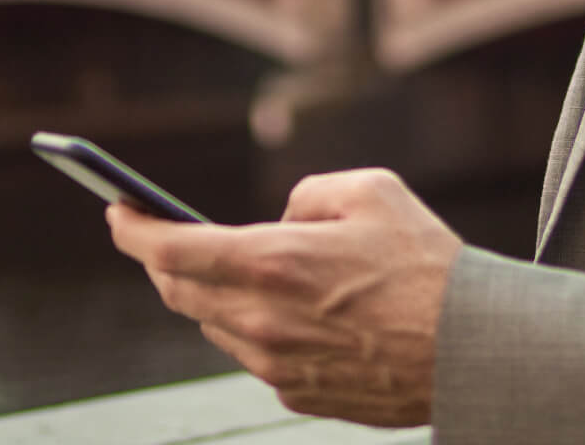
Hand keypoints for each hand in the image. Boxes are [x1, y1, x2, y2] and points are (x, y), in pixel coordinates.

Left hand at [107, 168, 461, 425]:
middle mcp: (262, 319)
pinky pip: (254, 354)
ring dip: (213, 294)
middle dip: (162, 260)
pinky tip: (291, 308)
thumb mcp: (373, 189)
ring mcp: (275, 364)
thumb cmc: (424, 261)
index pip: (173, 249)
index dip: (135, 229)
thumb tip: (281, 219)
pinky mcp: (295, 394)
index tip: (117, 212)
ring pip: (215, 325)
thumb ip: (309, 194)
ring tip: (235, 268)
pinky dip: (254, 325)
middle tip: (160, 237)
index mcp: (274, 261)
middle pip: (180, 292)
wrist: (467, 346)